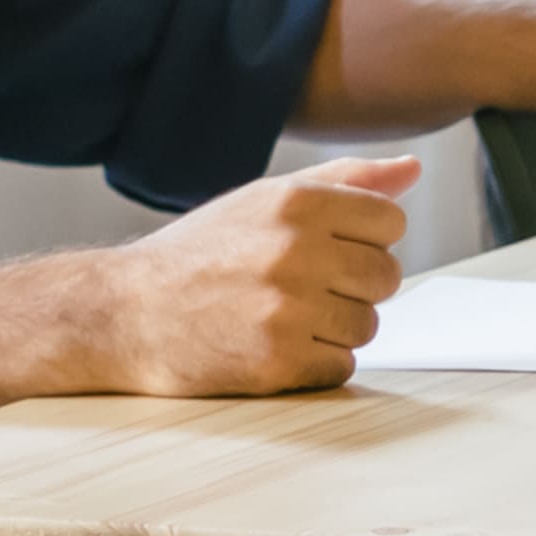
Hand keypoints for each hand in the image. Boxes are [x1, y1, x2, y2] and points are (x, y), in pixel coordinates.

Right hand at [102, 152, 418, 395]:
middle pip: (386, 276)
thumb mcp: (262, 201)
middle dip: (351, 286)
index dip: (362, 240)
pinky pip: (341, 365)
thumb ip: (342, 182)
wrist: (123, 313)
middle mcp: (295, 251)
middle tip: (297, 287)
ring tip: (278, 316)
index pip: (390, 222)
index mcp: (296, 203)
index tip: (323, 249)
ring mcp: (287, 308)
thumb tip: (411, 170)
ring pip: (367, 325)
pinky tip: (270, 345)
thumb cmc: (199, 255)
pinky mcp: (277, 360)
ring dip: (332, 327)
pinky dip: (313, 363)